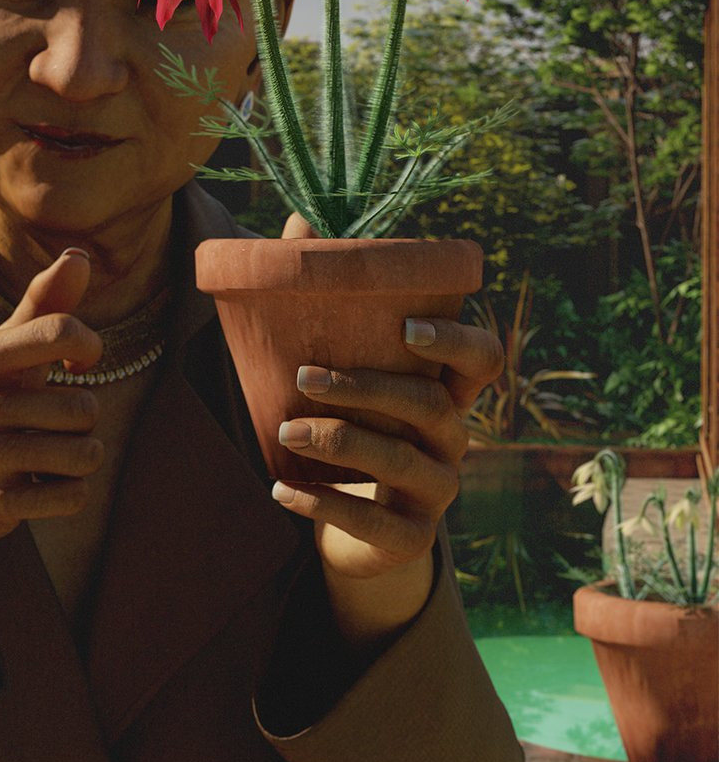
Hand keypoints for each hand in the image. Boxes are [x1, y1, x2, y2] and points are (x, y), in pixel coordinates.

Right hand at [0, 249, 103, 540]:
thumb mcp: (3, 350)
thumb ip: (44, 304)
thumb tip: (80, 256)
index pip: (59, 332)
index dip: (89, 346)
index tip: (80, 362)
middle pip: (81, 407)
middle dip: (84, 416)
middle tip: (58, 420)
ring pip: (82, 455)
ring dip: (84, 455)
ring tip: (58, 452)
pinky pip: (70, 497)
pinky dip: (73, 491)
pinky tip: (49, 483)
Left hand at [274, 211, 502, 642]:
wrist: (357, 529)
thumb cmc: (350, 427)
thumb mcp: (340, 368)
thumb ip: (324, 301)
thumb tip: (298, 224)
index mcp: (442, 389)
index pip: (482, 357)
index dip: (455, 340)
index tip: (406, 328)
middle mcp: (452, 436)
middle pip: (430, 404)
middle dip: (367, 387)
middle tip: (306, 374)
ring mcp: (438, 489)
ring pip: (401, 459)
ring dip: (340, 439)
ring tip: (285, 428)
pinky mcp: (411, 537)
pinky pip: (373, 520)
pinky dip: (322, 505)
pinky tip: (279, 490)